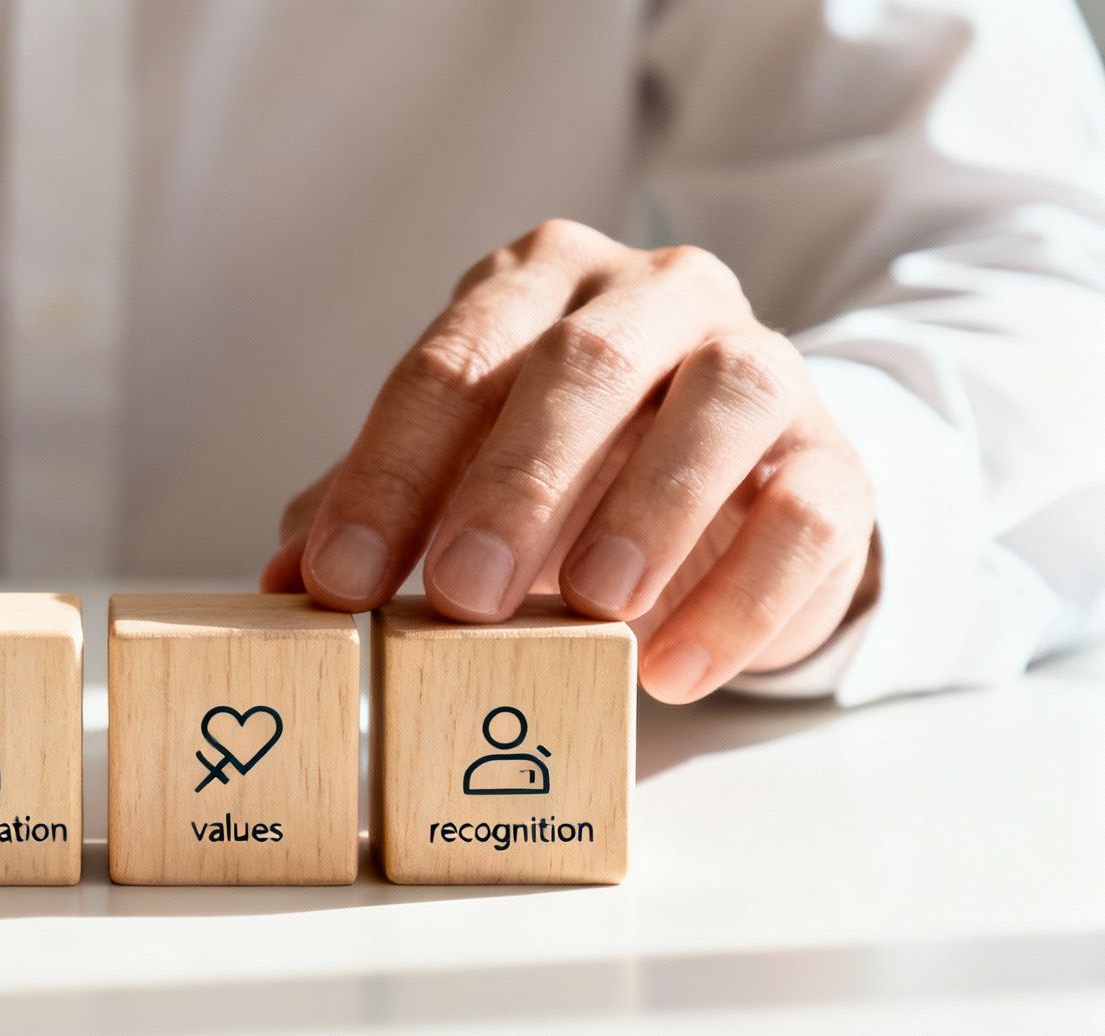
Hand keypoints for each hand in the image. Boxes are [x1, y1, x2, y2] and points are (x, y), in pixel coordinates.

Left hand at [264, 220, 876, 702]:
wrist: (731, 482)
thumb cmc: (568, 468)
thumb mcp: (460, 473)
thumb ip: (378, 509)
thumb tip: (282, 580)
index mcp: (537, 284)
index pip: (449, 366)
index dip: (386, 477)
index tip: (336, 583)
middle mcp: (653, 295)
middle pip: (584, 367)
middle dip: (514, 484)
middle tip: (460, 593)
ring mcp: (760, 363)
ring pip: (721, 404)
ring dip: (650, 509)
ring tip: (591, 608)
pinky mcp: (836, 459)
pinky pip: (806, 514)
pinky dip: (741, 597)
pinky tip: (672, 669)